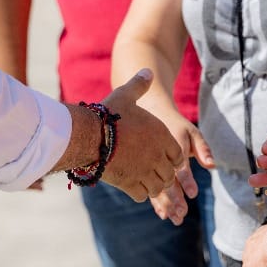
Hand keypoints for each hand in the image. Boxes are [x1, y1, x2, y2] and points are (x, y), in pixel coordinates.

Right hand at [99, 70, 185, 201]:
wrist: (88, 135)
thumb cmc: (107, 114)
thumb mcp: (125, 95)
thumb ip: (139, 85)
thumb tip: (147, 71)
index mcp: (161, 136)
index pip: (178, 155)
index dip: (173, 157)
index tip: (164, 156)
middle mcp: (157, 156)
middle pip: (170, 173)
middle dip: (164, 173)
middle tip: (156, 171)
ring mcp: (144, 172)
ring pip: (158, 186)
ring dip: (154, 185)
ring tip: (146, 181)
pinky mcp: (129, 184)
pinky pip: (142, 195)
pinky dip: (140, 193)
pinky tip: (133, 187)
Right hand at [149, 120, 213, 224]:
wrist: (150, 116)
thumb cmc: (176, 126)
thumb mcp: (191, 132)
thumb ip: (202, 148)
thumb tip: (212, 165)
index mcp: (172, 144)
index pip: (180, 165)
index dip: (186, 179)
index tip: (193, 193)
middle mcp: (159, 156)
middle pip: (168, 180)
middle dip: (175, 198)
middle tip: (182, 213)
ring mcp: (149, 164)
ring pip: (157, 187)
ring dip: (166, 205)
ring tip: (176, 219)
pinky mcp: (143, 172)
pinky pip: (148, 188)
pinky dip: (156, 202)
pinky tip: (162, 214)